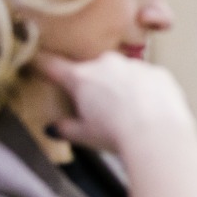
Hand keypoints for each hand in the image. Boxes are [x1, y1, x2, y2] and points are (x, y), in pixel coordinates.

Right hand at [34, 51, 194, 155]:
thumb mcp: (85, 135)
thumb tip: (53, 128)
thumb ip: (66, 129)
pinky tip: (150, 110)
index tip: (38, 61)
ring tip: (130, 113)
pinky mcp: (158, 72)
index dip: (42, 64)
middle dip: (95, 85)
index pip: (53, 65)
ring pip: (123, 74)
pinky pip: (148, 79)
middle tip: (102, 109)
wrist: (158, 134)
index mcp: (81, 78)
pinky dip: (147, 90)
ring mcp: (134, 65)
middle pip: (93, 70)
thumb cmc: (118, 135)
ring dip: (123, 87)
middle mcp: (106, 64)